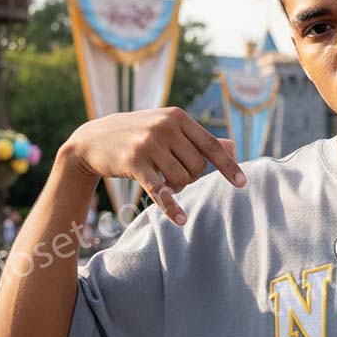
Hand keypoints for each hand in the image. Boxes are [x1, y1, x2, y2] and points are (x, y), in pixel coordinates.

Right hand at [60, 107, 245, 224]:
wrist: (93, 139)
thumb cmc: (138, 135)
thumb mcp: (169, 130)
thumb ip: (200, 139)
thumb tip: (232, 147)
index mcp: (178, 117)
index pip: (211, 146)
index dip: (228, 166)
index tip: (243, 183)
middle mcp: (165, 127)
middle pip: (197, 167)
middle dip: (189, 177)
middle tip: (172, 174)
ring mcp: (149, 143)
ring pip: (181, 179)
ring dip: (176, 187)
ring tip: (161, 179)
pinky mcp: (133, 162)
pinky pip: (160, 189)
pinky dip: (171, 206)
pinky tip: (180, 220)